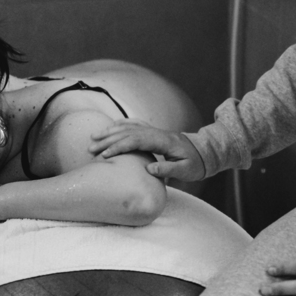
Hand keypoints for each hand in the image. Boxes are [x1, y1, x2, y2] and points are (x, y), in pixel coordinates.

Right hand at [89, 119, 205, 181]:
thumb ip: (168, 170)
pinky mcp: (154, 132)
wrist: (205, 152)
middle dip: (108, 139)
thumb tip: (148, 169)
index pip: (136, 141)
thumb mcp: (185, 171)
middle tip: (91, 148)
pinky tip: (111, 127)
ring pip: (129, 127)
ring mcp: (155, 131)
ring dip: (111, 132)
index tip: (105, 155)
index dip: (119, 147)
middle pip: (128, 132)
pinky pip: (135, 125)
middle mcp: (157, 133)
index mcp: (163, 141)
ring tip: (94, 138)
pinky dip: (122, 124)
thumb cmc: (195, 164)